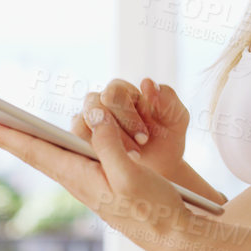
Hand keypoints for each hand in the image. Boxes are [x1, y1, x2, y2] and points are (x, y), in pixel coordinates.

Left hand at [0, 104, 201, 250]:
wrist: (174, 234)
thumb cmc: (155, 208)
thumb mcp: (133, 175)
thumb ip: (109, 144)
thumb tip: (92, 115)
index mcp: (81, 178)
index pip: (38, 153)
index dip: (10, 138)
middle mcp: (78, 180)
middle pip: (37, 153)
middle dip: (9, 137)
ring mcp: (89, 181)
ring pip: (53, 155)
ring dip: (31, 140)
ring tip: (6, 126)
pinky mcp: (102, 180)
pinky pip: (72, 157)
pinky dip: (55, 146)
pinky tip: (50, 141)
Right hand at [69, 77, 189, 178]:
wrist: (160, 167)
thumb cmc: (167, 138)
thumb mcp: (176, 118)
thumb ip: (167, 99)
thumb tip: (147, 83)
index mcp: (122, 91)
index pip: (113, 92)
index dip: (127, 114)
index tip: (145, 138)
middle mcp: (101, 102)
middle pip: (93, 105)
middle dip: (115, 131)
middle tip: (136, 153)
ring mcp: (88, 122)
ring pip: (80, 125)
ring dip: (102, 144)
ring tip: (125, 161)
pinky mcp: (81, 142)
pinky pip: (74, 144)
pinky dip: (91, 154)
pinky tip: (110, 166)